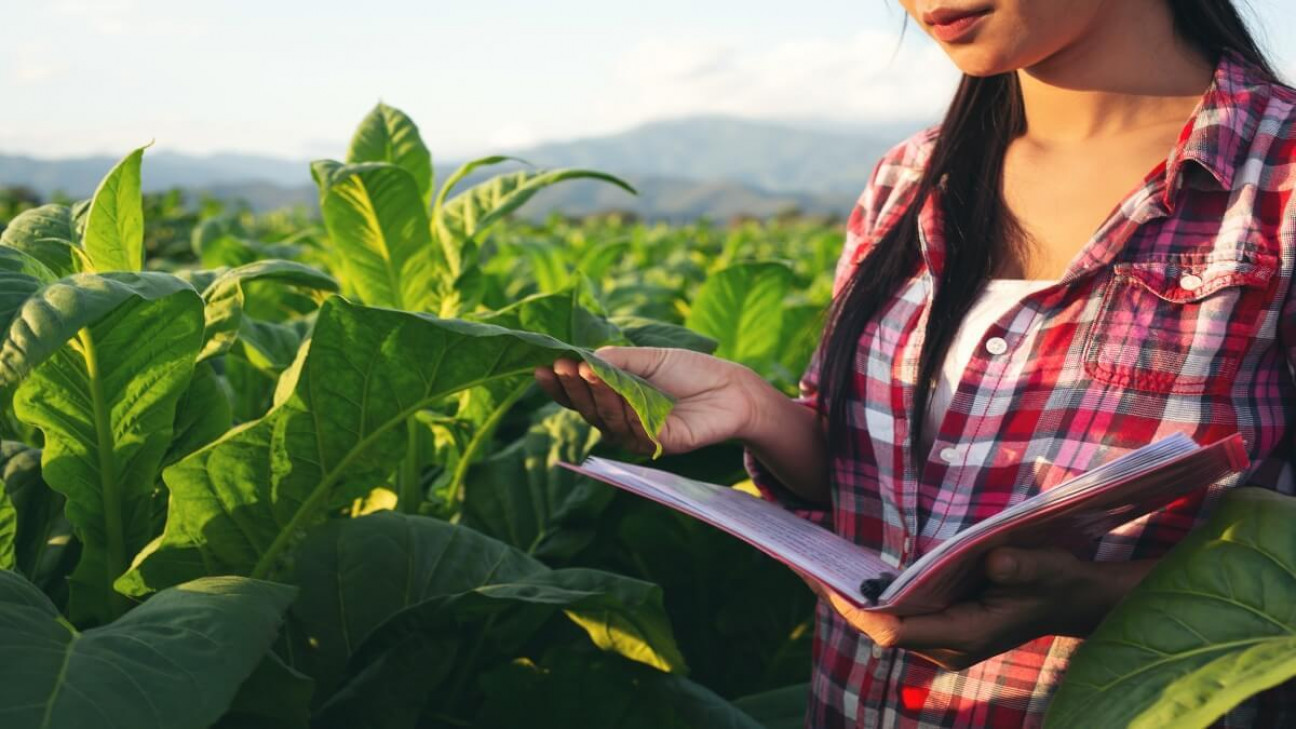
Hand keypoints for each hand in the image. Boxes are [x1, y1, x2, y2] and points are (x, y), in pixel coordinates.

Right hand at [534, 346, 767, 455]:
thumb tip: (582, 360)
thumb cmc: (689, 371)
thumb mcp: (648, 359)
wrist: (731, 388)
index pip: (579, 397)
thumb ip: (615, 361)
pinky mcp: (660, 445)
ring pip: (608, 420)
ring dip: (597, 395)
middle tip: (563, 367)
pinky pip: (635, 430)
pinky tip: (618, 392)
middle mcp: (622, 421)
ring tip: (587, 372)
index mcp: (616, 400)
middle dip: (573, 389)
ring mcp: (640, 436)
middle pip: (588, 410)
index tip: (543, 368)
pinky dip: (625, 411)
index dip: (560, 386)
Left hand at [794, 547, 1157, 670]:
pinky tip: (844, 568)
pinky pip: (892, 614)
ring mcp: (939, 638)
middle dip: (838, 597)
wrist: (1072, 600)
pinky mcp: (938, 626)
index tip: (828, 581)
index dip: (859, 609)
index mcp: (963, 635)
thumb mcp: (1049, 569)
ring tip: (809, 560)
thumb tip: (996, 562)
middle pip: (877, 627)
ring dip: (847, 595)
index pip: (895, 630)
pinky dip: (868, 593)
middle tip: (800, 561)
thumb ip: (1024, 566)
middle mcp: (943, 643)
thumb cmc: (1059, 583)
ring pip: (880, 622)